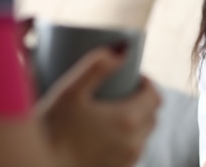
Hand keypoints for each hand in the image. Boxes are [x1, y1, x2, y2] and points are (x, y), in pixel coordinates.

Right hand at [35, 46, 160, 166]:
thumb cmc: (50, 131)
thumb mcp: (70, 91)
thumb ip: (96, 66)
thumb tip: (123, 50)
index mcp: (128, 120)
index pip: (155, 96)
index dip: (146, 83)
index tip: (133, 77)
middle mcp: (134, 143)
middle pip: (152, 115)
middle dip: (142, 101)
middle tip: (122, 92)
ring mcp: (127, 160)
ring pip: (143, 135)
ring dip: (136, 121)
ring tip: (113, 112)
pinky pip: (131, 151)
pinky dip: (126, 140)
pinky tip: (106, 134)